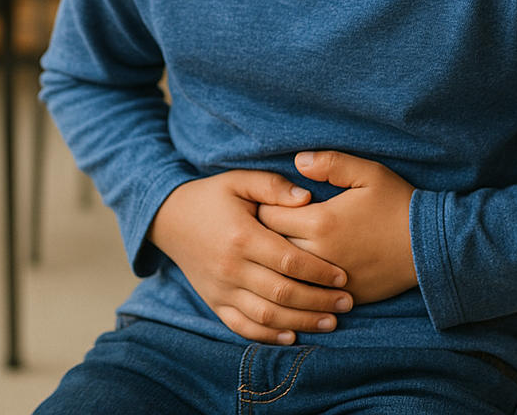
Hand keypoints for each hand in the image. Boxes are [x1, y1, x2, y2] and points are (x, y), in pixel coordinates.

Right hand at [146, 170, 352, 343]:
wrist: (169, 218)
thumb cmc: (212, 196)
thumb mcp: (240, 180)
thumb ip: (273, 186)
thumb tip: (307, 198)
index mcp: (242, 236)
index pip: (288, 261)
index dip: (319, 271)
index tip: (343, 276)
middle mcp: (231, 268)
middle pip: (282, 293)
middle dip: (318, 301)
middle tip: (347, 302)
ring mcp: (221, 290)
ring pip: (266, 316)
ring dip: (301, 322)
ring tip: (331, 321)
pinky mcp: (214, 302)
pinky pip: (242, 327)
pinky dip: (268, 337)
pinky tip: (293, 335)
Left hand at [258, 151, 417, 304]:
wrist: (431, 245)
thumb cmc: (398, 204)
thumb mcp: (368, 173)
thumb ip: (330, 163)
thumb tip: (297, 161)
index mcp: (321, 222)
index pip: (268, 217)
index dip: (264, 207)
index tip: (267, 201)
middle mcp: (320, 255)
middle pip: (271, 248)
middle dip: (266, 236)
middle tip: (266, 224)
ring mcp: (331, 281)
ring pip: (286, 275)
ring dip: (279, 262)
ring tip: (276, 248)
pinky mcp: (344, 296)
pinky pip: (308, 294)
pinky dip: (300, 283)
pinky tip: (299, 272)